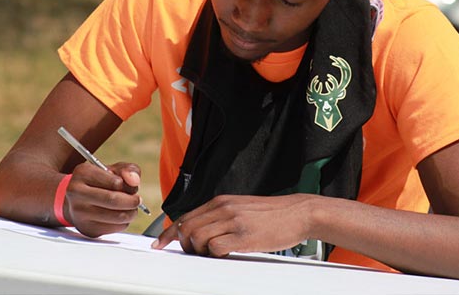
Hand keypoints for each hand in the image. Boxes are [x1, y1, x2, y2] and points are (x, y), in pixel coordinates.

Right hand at [64, 162, 142, 236]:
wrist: (76, 200)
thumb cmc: (99, 182)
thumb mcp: (113, 169)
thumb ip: (128, 169)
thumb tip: (134, 181)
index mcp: (84, 173)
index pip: (115, 183)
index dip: (129, 187)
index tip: (132, 188)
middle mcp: (77, 192)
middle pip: (113, 200)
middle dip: (132, 201)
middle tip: (137, 200)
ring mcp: (79, 213)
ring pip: (116, 217)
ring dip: (130, 213)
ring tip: (131, 208)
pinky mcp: (86, 228)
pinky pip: (114, 228)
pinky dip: (123, 223)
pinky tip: (120, 216)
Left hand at [152, 194, 314, 256]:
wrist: (298, 212)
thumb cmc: (272, 214)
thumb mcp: (242, 207)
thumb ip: (221, 215)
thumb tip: (200, 230)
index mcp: (221, 201)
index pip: (186, 216)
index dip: (170, 233)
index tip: (160, 244)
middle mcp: (224, 208)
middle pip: (187, 228)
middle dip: (183, 245)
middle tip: (193, 254)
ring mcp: (233, 221)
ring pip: (197, 238)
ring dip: (198, 251)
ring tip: (211, 255)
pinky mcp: (244, 236)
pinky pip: (216, 248)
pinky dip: (214, 255)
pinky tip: (225, 256)